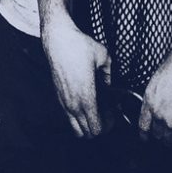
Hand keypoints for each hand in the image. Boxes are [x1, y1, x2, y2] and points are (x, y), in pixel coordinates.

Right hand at [43, 19, 110, 137]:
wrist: (57, 39)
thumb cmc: (80, 46)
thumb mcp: (104, 55)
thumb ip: (110, 72)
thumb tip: (109, 83)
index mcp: (86, 96)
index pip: (96, 128)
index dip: (108, 126)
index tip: (113, 114)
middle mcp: (73, 103)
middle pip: (88, 134)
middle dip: (100, 128)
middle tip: (107, 114)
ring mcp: (64, 101)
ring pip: (76, 129)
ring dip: (88, 125)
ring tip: (96, 111)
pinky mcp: (58, 96)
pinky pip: (69, 118)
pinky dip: (79, 117)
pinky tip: (85, 103)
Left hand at [138, 50, 171, 152]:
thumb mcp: (160, 75)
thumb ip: (158, 87)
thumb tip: (163, 86)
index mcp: (149, 99)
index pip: (143, 122)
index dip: (144, 132)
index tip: (145, 137)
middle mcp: (157, 114)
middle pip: (156, 132)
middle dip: (159, 134)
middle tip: (164, 134)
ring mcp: (170, 122)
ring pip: (167, 140)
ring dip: (170, 140)